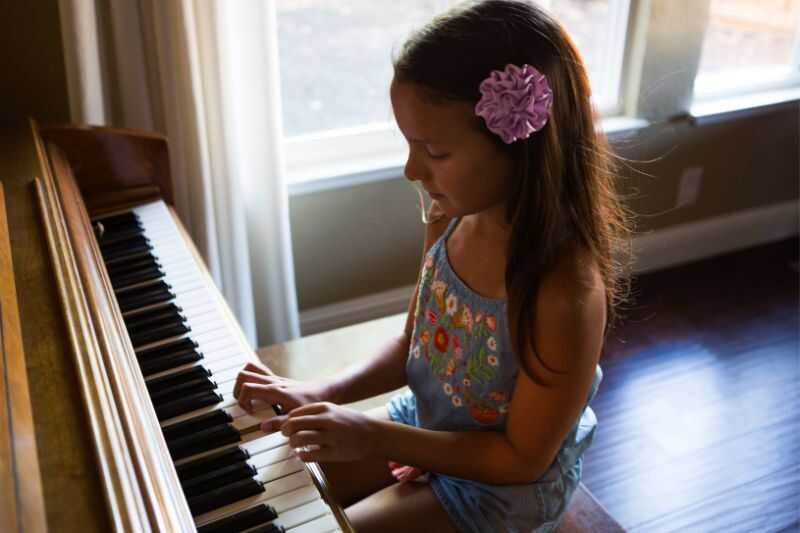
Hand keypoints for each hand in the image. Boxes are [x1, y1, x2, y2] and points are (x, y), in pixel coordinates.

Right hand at [233, 362, 334, 413]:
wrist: (322, 391)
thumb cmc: (311, 403)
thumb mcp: (295, 417)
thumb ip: (279, 423)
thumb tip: (262, 427)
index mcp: (274, 391)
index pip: (247, 388)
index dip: (242, 401)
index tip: (250, 412)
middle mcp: (272, 381)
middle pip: (243, 375)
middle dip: (237, 390)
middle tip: (244, 404)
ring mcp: (273, 378)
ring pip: (249, 369)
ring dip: (242, 382)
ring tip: (247, 397)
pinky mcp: (276, 378)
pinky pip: (258, 371)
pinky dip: (252, 377)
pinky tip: (256, 391)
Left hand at [264, 402, 379, 462]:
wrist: (374, 434)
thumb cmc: (351, 423)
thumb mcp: (334, 411)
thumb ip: (315, 414)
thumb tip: (291, 420)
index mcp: (326, 408)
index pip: (296, 412)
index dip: (287, 420)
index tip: (287, 426)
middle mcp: (327, 420)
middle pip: (294, 424)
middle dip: (286, 431)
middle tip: (287, 435)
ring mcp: (331, 436)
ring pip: (299, 439)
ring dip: (293, 443)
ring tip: (295, 446)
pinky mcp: (335, 452)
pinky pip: (310, 455)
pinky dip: (302, 456)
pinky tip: (303, 455)